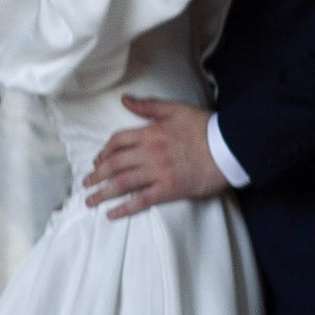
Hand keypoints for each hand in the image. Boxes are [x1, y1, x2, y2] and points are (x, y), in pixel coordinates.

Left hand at [83, 96, 227, 219]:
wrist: (228, 148)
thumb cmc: (204, 127)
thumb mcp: (175, 109)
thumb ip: (148, 106)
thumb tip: (125, 100)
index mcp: (150, 133)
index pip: (117, 142)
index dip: (104, 152)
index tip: (98, 161)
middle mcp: (149, 153)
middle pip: (114, 165)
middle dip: (96, 175)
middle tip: (86, 184)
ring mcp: (157, 173)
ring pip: (122, 183)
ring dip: (103, 193)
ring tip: (90, 201)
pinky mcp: (168, 190)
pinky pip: (141, 201)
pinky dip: (124, 208)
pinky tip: (112, 214)